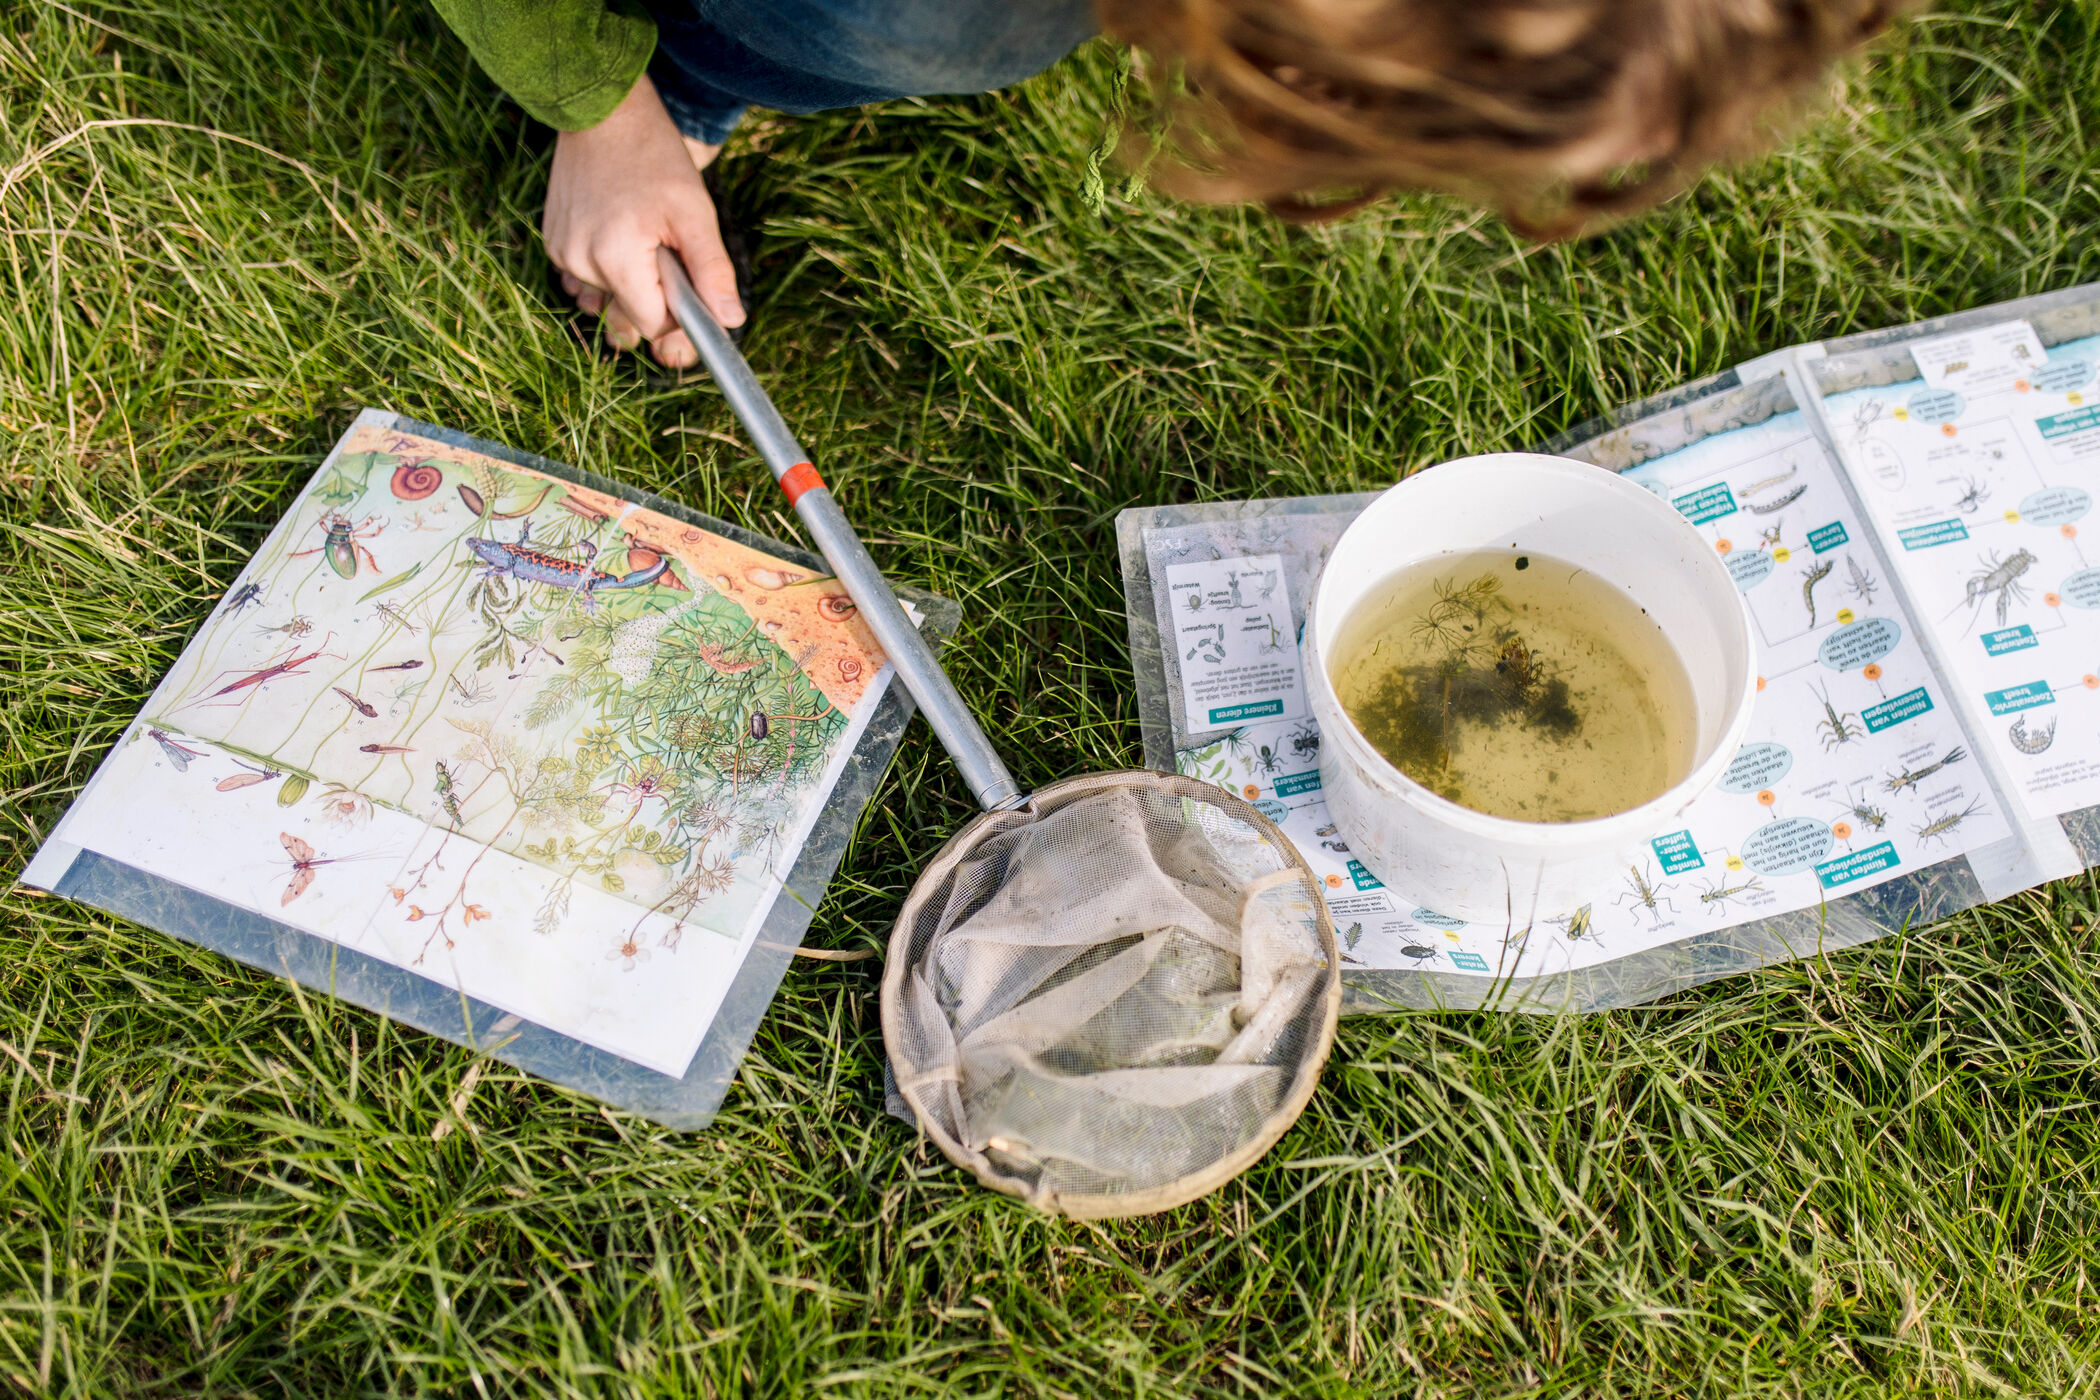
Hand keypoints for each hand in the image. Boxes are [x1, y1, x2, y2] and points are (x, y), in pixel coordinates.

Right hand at [542, 72, 743, 366]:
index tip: (689, 281)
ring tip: (639, 231)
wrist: (604, 111)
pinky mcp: (553, 242)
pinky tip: (617, 229)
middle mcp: (578, 262)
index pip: (653, 326)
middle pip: (630, 313)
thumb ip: (711, 271)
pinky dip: (608, 264)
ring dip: (632, 278)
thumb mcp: (694, 212)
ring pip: (610, 296)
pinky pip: (589, 276)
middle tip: (664, 246)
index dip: (679, 313)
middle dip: (656, 293)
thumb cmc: (654, 156)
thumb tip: (730, 321)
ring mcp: (560, 252)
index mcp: (614, 260)